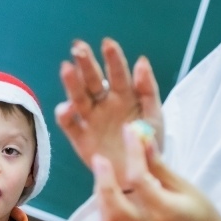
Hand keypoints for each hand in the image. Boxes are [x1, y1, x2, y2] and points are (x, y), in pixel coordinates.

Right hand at [56, 38, 162, 186]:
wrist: (140, 176)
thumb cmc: (149, 144)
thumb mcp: (155, 116)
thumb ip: (148, 89)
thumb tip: (141, 61)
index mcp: (124, 95)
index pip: (117, 73)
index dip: (112, 58)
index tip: (107, 44)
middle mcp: (104, 104)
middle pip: (92, 80)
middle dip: (85, 64)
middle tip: (78, 48)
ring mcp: (90, 120)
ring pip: (78, 97)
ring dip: (71, 83)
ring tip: (66, 68)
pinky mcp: (80, 138)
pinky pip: (70, 125)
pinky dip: (65, 116)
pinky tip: (67, 108)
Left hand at [91, 124, 220, 220]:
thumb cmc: (199, 209)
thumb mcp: (183, 185)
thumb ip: (159, 166)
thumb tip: (143, 140)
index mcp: (164, 209)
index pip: (139, 179)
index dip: (133, 153)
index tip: (128, 131)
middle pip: (115, 206)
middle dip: (104, 181)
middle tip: (100, 159)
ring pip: (108, 219)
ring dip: (101, 194)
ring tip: (102, 172)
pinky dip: (102, 210)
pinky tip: (103, 192)